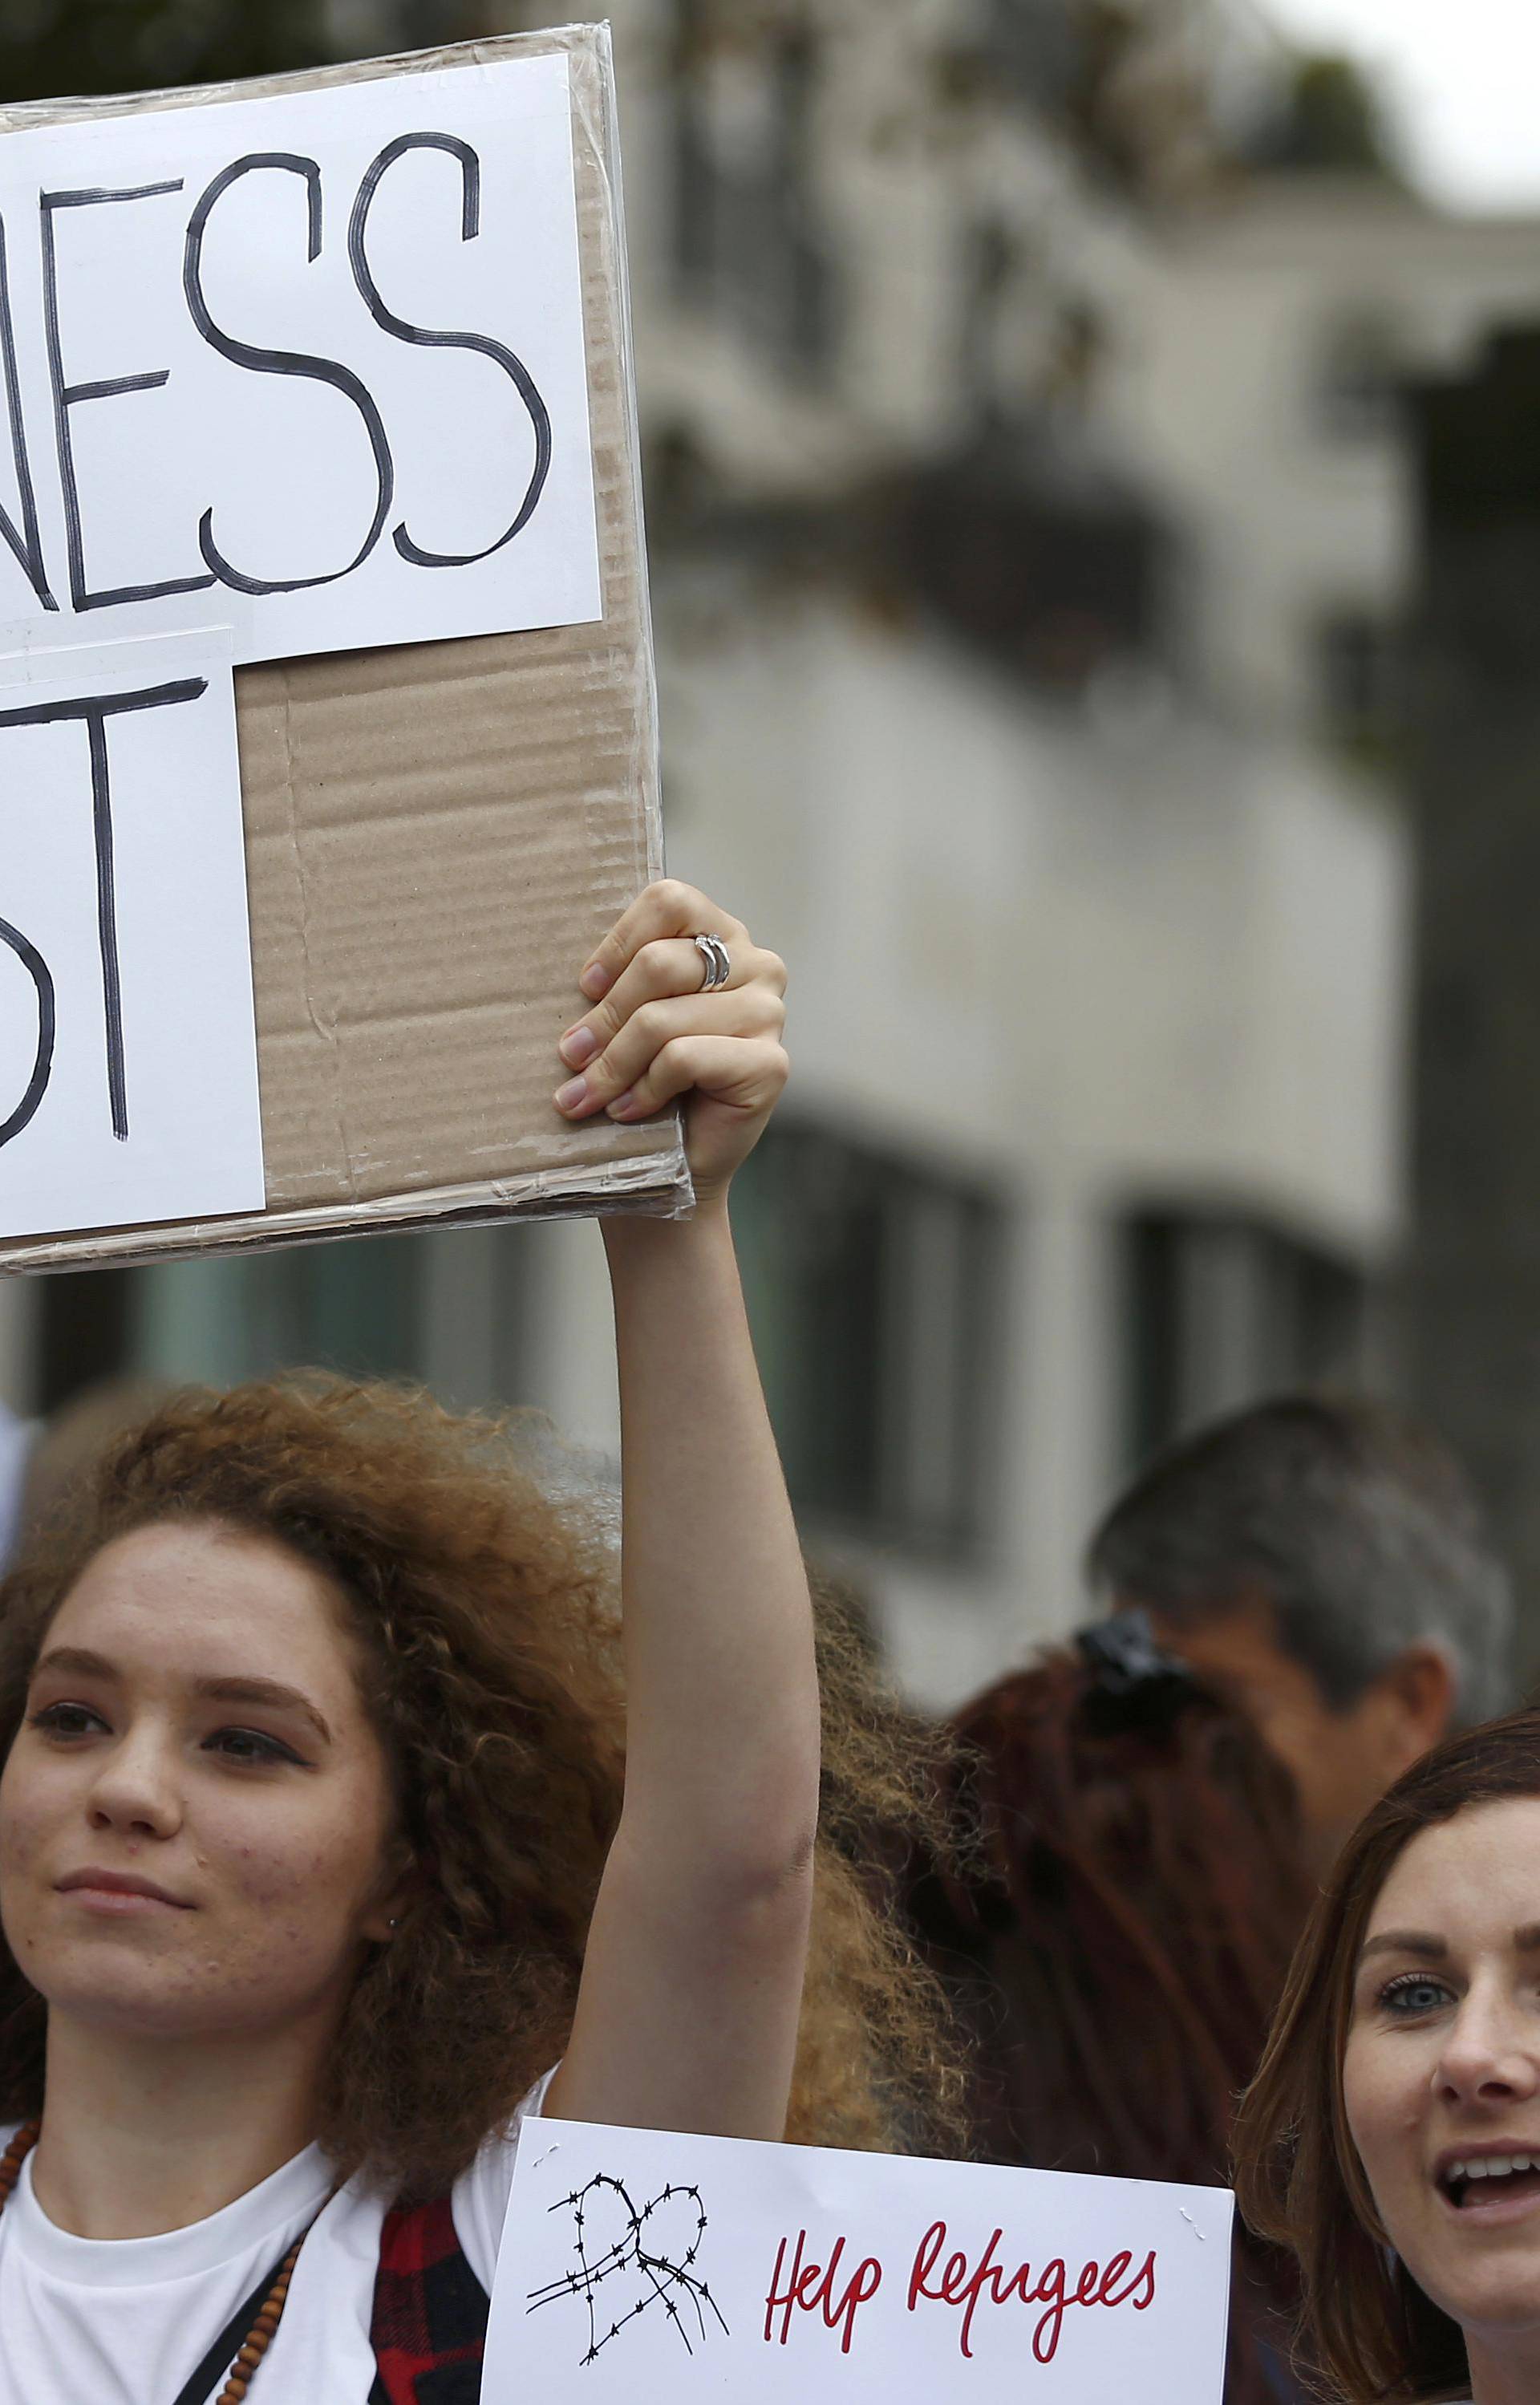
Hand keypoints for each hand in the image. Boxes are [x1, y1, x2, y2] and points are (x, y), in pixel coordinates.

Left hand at [553, 881, 788, 1210]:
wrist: (683, 1161)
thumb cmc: (652, 1080)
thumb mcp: (634, 1014)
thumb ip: (623, 981)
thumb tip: (573, 979)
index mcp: (724, 935)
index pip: (669, 902)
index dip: (618, 941)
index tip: (586, 987)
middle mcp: (758, 965)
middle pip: (659, 964)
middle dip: (604, 1017)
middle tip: (570, 1054)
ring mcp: (770, 1013)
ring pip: (663, 1020)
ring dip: (612, 1064)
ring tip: (584, 1096)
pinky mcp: (770, 1064)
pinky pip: (684, 1058)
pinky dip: (644, 1087)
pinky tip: (627, 1110)